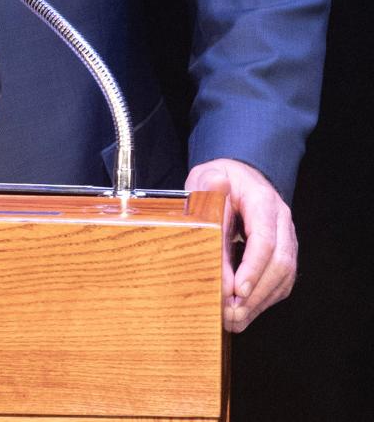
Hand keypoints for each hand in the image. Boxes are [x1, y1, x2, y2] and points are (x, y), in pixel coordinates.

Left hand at [185, 158, 296, 332]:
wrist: (237, 174)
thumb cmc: (218, 179)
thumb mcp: (205, 183)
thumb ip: (209, 212)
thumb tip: (213, 250)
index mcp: (262, 200)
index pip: (264, 239)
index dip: (253, 268)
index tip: (237, 290)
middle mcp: (281, 219)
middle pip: (281, 262)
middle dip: (257, 292)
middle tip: (232, 312)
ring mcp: (287, 236)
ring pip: (284, 275)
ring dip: (261, 301)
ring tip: (235, 318)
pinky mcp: (284, 252)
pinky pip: (282, 280)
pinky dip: (264, 299)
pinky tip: (245, 311)